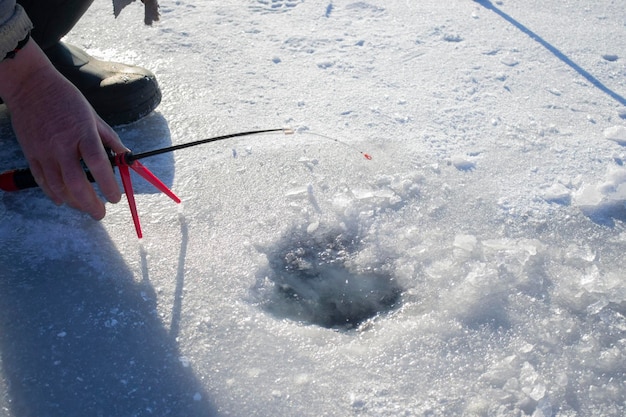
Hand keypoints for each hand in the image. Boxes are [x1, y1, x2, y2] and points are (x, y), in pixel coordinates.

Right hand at [0, 38, 127, 219]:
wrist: (30, 86)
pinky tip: (64, 200)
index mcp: (83, 133)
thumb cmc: (66, 99)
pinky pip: (42, 181)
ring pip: (58, 187)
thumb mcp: (94, 116)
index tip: (116, 198)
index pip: (98, 165)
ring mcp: (44, 151)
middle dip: (91, 204)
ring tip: (85, 207)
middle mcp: (62, 145)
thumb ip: (110, 139)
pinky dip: (54, 194)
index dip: (109, 185)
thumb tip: (126, 158)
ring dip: (74, 203)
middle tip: (101, 213)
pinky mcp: (31, 154)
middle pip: (77, 184)